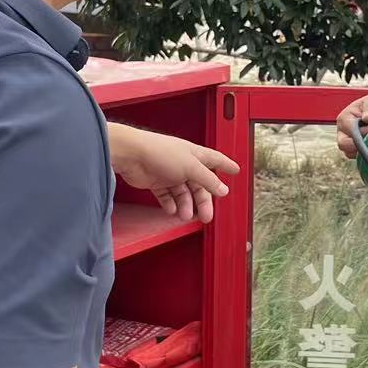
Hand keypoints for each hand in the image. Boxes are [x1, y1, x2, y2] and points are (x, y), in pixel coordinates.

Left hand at [109, 124, 238, 223]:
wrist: (132, 154)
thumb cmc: (160, 152)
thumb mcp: (191, 167)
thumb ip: (208, 179)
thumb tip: (223, 189)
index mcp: (194, 154)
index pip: (214, 159)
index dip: (226, 164)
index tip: (235, 170)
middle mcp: (182, 163)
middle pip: (199, 185)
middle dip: (204, 201)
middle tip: (207, 215)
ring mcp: (168, 172)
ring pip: (183, 193)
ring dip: (186, 205)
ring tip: (185, 215)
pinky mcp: (155, 181)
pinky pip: (167, 196)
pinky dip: (170, 204)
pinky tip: (171, 209)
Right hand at [335, 95, 367, 158]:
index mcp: (344, 118)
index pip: (348, 130)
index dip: (363, 131)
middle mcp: (343, 132)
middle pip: (344, 145)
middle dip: (361, 142)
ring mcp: (348, 143)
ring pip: (351, 153)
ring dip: (365, 147)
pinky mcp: (354, 152)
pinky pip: (358, 158)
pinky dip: (367, 153)